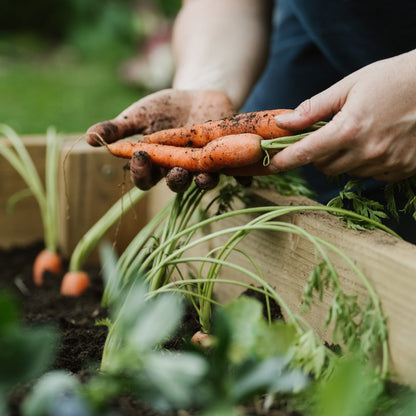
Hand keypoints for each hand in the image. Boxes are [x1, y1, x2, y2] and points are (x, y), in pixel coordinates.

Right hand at [86, 88, 234, 190]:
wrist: (199, 95)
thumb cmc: (164, 107)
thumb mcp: (140, 114)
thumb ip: (117, 128)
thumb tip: (87, 138)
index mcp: (156, 164)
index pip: (143, 178)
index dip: (140, 171)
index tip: (139, 155)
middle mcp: (179, 171)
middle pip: (174, 184)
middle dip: (174, 179)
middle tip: (176, 169)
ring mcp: (203, 167)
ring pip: (202, 181)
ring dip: (203, 181)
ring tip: (204, 175)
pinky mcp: (225, 159)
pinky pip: (234, 172)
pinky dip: (240, 176)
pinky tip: (246, 176)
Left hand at [272, 50, 415, 181]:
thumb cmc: (393, 79)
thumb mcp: (350, 86)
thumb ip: (314, 108)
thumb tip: (284, 123)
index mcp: (350, 129)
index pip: (306, 153)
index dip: (284, 161)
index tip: (270, 165)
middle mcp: (367, 151)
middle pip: (323, 166)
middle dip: (316, 154)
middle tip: (325, 135)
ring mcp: (386, 163)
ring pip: (345, 172)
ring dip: (341, 159)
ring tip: (355, 135)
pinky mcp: (401, 169)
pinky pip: (369, 175)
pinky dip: (363, 163)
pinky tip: (374, 143)